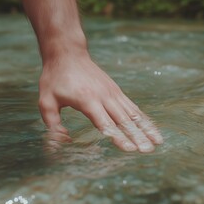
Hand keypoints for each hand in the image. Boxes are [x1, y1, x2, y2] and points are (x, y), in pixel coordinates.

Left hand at [39, 52, 162, 151]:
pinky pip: (132, 107)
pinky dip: (143, 118)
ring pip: (133, 114)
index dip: (118, 137)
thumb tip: (64, 142)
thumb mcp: (46, 101)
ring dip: (145, 128)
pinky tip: (151, 128)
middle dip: (137, 137)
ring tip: (158, 142)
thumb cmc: (55, 78)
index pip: (105, 123)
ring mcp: (113, 93)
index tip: (130, 149)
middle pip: (124, 120)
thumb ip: (53, 124)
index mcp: (87, 100)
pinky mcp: (116, 91)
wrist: (68, 53)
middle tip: (149, 150)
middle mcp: (104, 96)